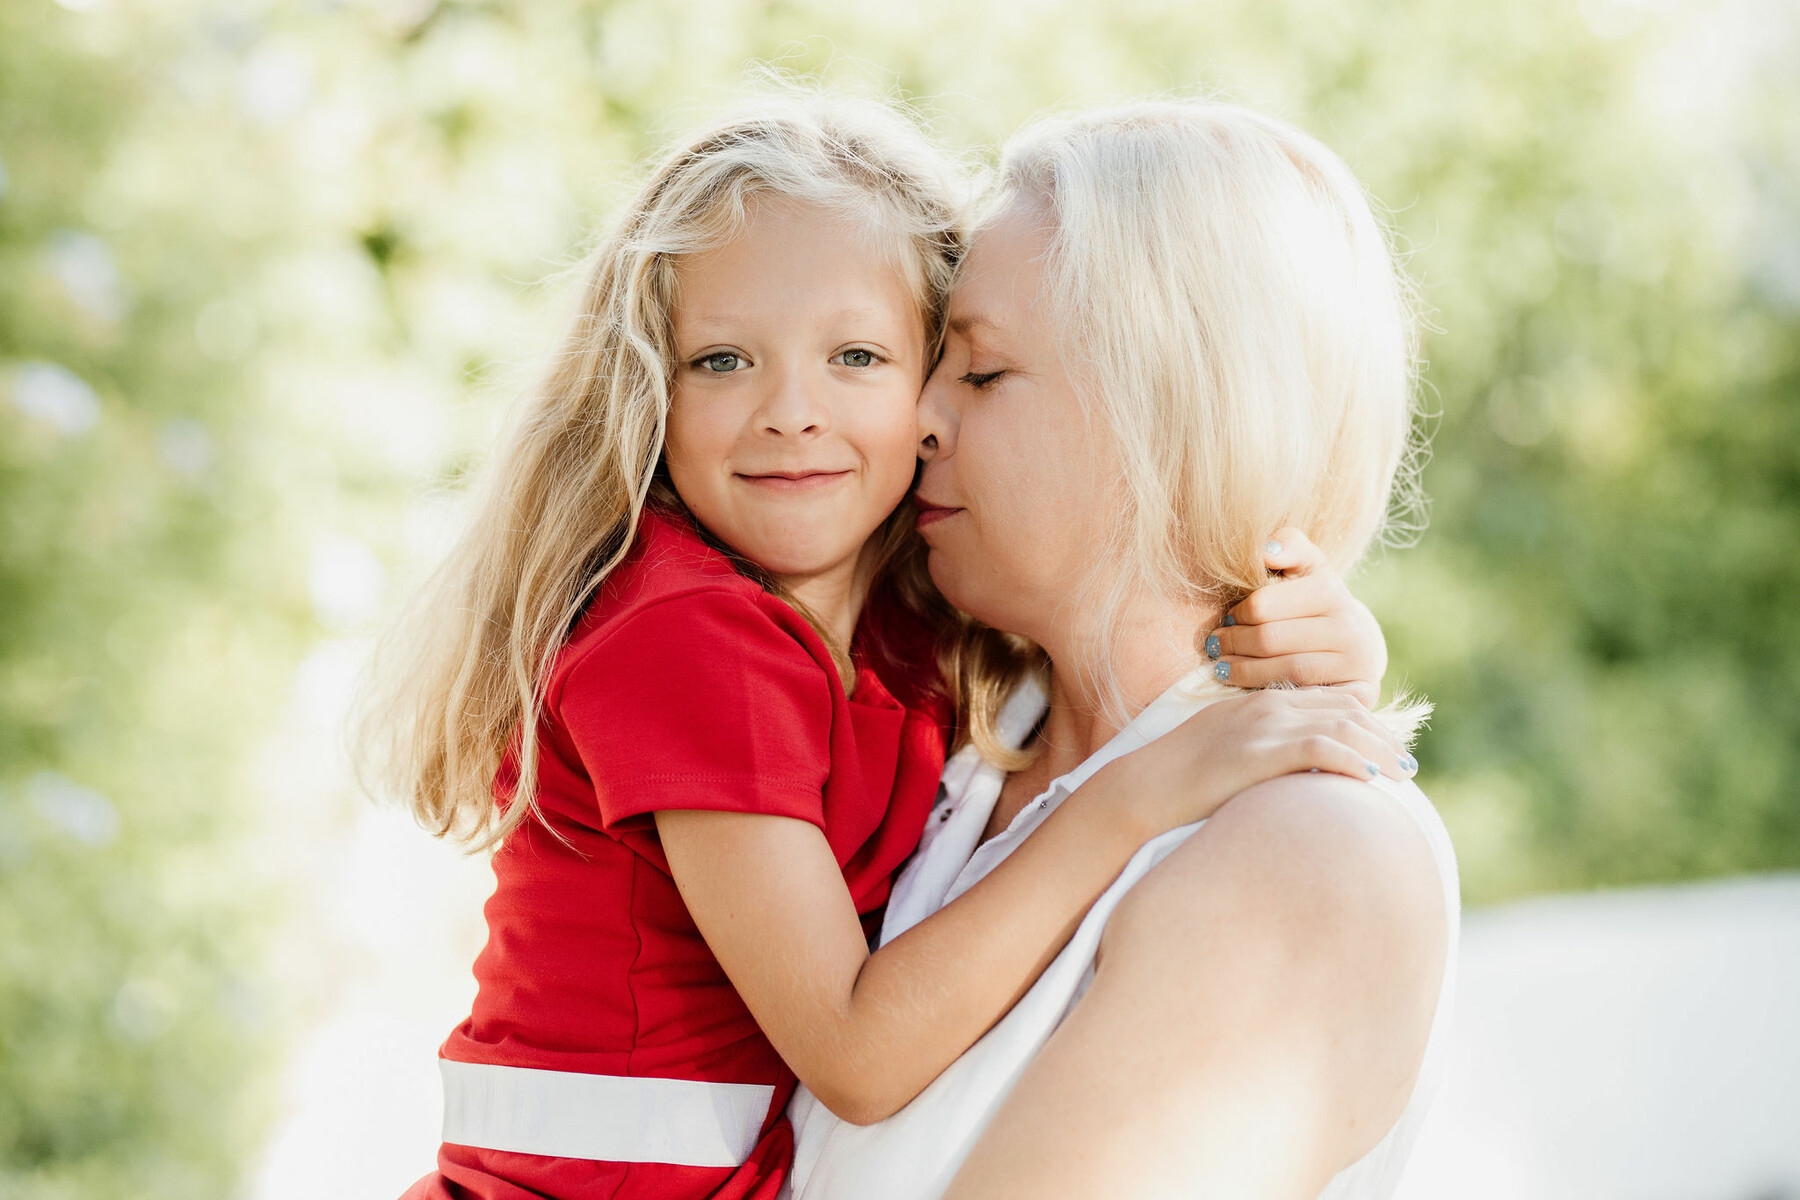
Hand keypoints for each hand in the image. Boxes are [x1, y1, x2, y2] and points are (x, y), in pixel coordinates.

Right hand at [1105, 686, 1417, 839]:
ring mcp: (1263, 727)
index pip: (1328, 701)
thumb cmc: (1176, 781)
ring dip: (1378, 749)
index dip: (1365, 722)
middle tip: (1407, 762)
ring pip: (1340, 727)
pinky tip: (1369, 776)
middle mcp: (1267, 707)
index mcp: (1259, 703)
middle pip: (1343, 710)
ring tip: (1403, 774)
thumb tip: (1290, 769)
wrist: (1142, 788)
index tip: (1386, 746)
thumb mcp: (1221, 752)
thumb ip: (1258, 748)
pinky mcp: (1258, 753)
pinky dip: (1350, 758)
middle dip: (1381, 735)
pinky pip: (1318, 748)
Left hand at [1197, 526, 1386, 707]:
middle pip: (1271, 640)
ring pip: (1286, 671)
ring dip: (1244, 671)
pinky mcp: (1359, 693)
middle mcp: (1350, 628)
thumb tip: (1265, 551)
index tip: (1225, 619)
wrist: (1357, 639)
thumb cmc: (1314, 597)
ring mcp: (1357, 663)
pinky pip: (1304, 696)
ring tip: (1221, 669)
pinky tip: (1249, 688)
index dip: (1238, 614)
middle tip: (1215, 646)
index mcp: (1330, 590)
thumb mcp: (1305, 565)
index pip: (1264, 606)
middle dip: (1234, 643)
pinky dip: (1270, 692)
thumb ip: (1287, 546)